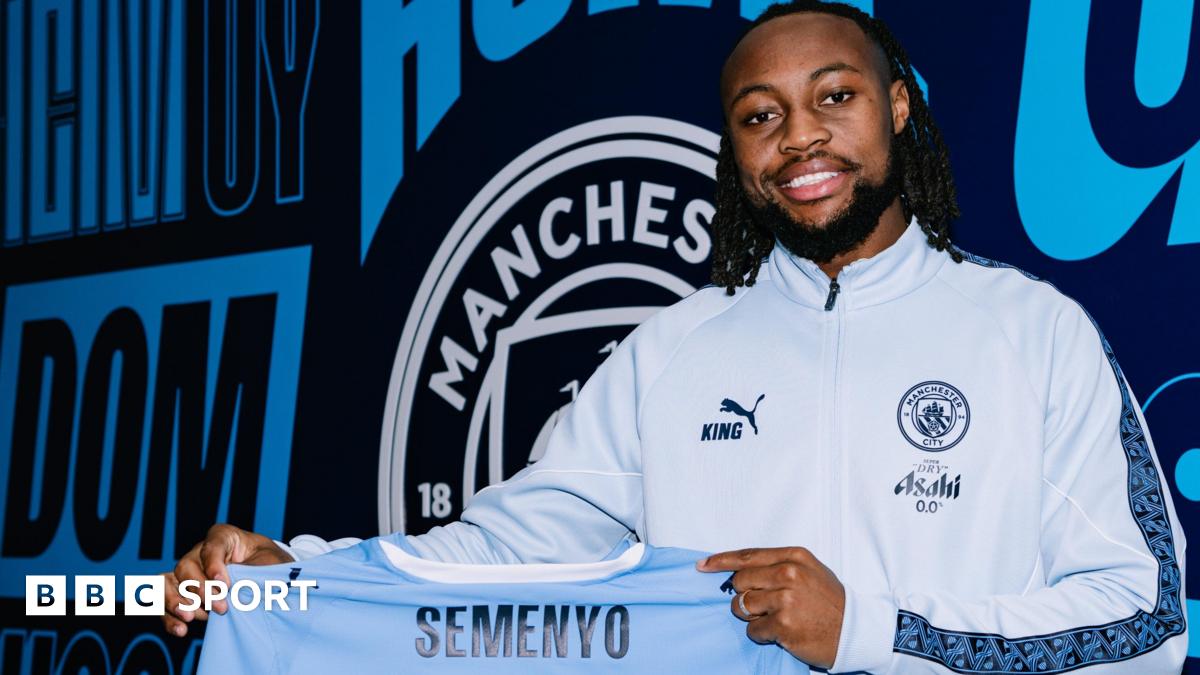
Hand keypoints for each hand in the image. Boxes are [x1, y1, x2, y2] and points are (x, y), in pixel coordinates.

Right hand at [161, 524, 292, 636]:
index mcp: (223, 537)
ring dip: (176, 602)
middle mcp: (200, 553)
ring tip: (190, 617)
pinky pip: (164, 603)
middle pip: (186, 566)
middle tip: (221, 607)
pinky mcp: (181, 593)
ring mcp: (188, 573)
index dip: (214, 566)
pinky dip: (169, 617)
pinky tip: (181, 630)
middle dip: (202, 590)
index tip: (225, 585)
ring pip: (167, 583)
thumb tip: (237, 589)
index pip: (211, 547)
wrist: (269, 578)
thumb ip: (253, 571)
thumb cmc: (269, 564)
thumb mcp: (269, 562)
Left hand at [697, 546, 844, 667]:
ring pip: (741, 606)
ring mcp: (786, 600)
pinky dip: (761, 633)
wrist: (855, 631)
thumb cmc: (830, 602)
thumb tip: (739, 569)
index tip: (703, 565)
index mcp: (794, 557)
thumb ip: (777, 565)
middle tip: (764, 604)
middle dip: (744, 595)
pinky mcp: (783, 625)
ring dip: (752, 615)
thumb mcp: (809, 571)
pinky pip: (753, 629)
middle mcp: (789, 574)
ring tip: (775, 617)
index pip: (747, 556)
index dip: (720, 561)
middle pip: (740, 581)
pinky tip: (781, 632)